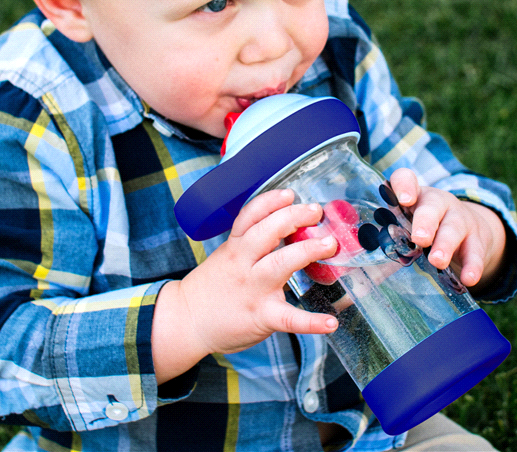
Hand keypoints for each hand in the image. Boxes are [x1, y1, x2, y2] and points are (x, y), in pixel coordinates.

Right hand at [152, 189, 337, 382]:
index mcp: (235, 247)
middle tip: (316, 211)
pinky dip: (311, 322)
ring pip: (279, 264)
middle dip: (293, 217)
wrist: (185, 322)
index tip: (290, 194)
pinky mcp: (262, 316)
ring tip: (330, 245)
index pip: (250, 216)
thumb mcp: (226, 256)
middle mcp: (243, 264)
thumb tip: (286, 225)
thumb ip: (251, 242)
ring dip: (307, 251)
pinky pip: (289, 318)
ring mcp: (253, 289)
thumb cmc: (211, 287)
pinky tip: (330, 322)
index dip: (270, 202)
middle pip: (266, 233)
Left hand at [389, 168, 505, 288]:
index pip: (406, 179)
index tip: (403, 200)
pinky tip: (469, 279)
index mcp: (414, 197)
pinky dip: (473, 265)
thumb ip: (387, 247)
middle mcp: (437, 203)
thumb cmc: (424, 229)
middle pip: (432, 206)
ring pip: (454, 228)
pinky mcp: (477, 238)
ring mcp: (459, 218)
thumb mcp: (406, 228)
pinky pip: (475, 251)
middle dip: (425, 222)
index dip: (404, 186)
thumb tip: (361, 284)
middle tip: (419, 239)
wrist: (469, 230)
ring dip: (446, 244)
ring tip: (438, 261)